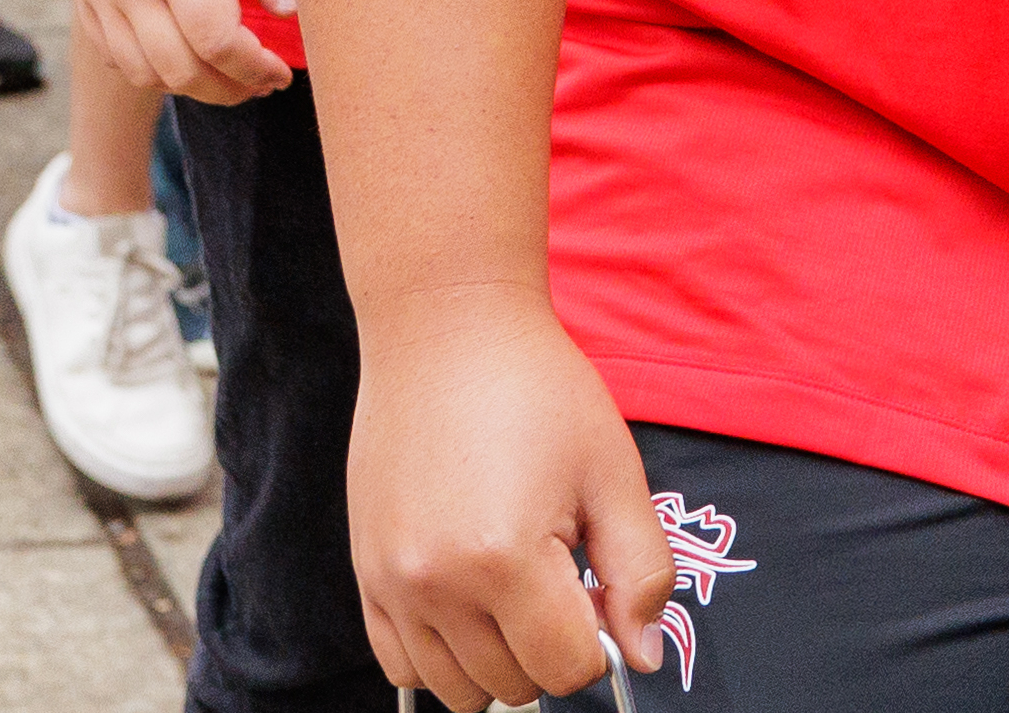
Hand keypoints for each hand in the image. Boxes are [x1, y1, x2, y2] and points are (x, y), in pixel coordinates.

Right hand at [62, 0, 296, 104]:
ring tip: (235, 76)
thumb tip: (288, 8)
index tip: (281, 73)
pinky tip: (191, 57)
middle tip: (264, 81)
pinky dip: (157, 71)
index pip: (216, 40)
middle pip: (181, 71)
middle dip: (229, 88)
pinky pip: (119, 59)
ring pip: (146, 74)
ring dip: (194, 87)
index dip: (253, 68)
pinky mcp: (85, 3)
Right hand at [350, 291, 670, 710]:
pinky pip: (401, 665)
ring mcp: (391, 586)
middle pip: (512, 685)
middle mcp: (437, 587)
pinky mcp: (365, 576)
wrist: (449, 331)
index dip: (600, 639)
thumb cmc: (540, 389)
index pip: (566, 669)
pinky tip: (473, 596)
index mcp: (506, 560)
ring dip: (498, 658)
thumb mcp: (613, 470)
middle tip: (563, 572)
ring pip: (455, 688)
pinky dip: (443, 653)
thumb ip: (640, 571)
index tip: (600, 588)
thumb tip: (644, 656)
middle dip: (552, 645)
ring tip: (518, 581)